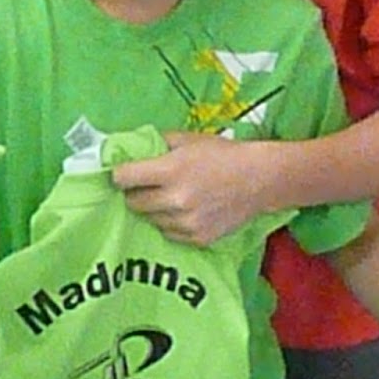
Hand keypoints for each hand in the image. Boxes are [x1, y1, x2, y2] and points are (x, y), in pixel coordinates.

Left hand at [112, 131, 275, 245]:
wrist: (259, 179)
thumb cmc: (222, 154)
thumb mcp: (187, 139)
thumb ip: (157, 143)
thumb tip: (132, 149)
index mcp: (171, 170)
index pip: (124, 178)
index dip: (119, 174)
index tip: (121, 174)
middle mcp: (176, 200)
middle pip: (133, 202)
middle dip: (133, 193)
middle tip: (142, 186)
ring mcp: (187, 222)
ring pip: (150, 220)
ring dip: (151, 209)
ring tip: (164, 197)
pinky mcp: (198, 239)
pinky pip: (168, 233)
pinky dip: (168, 223)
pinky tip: (179, 211)